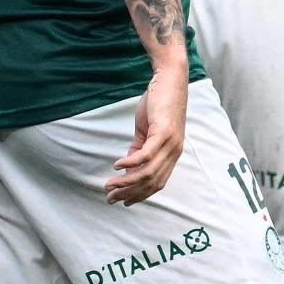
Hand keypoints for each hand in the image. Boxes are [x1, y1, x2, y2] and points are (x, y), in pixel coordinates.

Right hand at [107, 64, 186, 204]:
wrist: (169, 82)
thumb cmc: (158, 105)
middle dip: (129, 193)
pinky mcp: (164, 132)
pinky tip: (117, 166)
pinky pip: (146, 155)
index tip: (123, 201)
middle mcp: (175, 151)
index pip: (157, 182)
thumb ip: (139, 148)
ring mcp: (171, 143)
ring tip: (109, 185)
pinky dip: (130, 163)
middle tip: (109, 198)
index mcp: (172, 153)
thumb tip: (128, 166)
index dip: (140, 195)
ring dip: (126, 182)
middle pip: (152, 182)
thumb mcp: (148, 131)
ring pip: (148, 172)